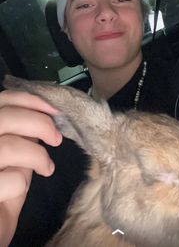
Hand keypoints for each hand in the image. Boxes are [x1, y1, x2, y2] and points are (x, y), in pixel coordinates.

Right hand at [0, 90, 61, 246]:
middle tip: (57, 139)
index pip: (2, 101)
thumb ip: (22, 138)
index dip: (30, 100)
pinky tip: (22, 189)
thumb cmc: (2, 193)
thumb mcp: (12, 160)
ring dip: (37, 155)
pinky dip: (22, 182)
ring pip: (9, 146)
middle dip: (40, 123)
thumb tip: (44, 118)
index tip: (54, 110)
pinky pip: (10, 179)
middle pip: (6, 117)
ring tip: (47, 167)